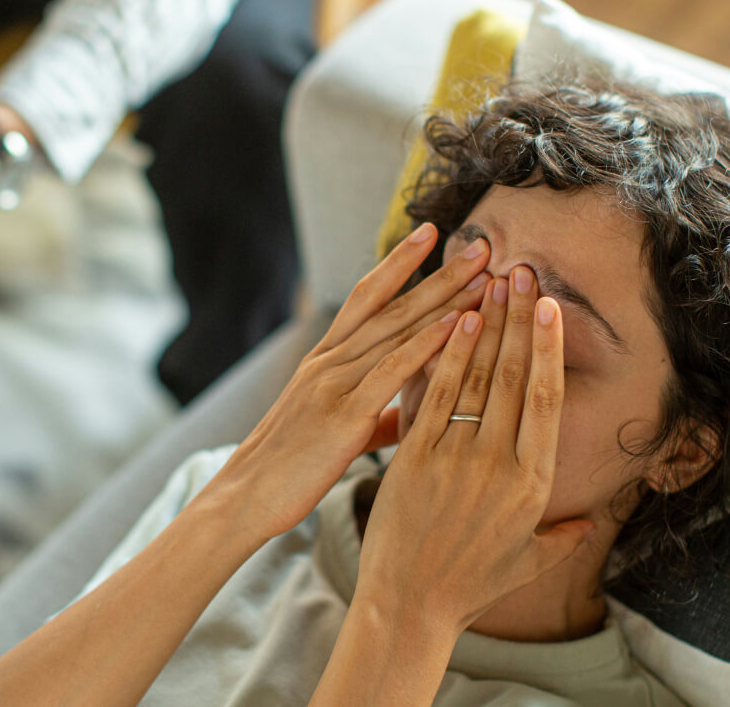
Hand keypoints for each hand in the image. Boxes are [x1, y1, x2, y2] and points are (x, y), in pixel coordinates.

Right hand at [204, 223, 493, 541]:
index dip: (399, 262)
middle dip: (438, 272)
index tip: (432, 233)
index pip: (366, 296)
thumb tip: (406, 417)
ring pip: (397, 330)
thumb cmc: (290, 468)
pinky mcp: (343, 414)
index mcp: (325, 360)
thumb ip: (374, 416)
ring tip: (484, 276)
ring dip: (444, 300)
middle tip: (482, 244)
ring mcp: (334, 383)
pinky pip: (391, 371)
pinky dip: (426, 345)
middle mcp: (329, 361)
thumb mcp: (334, 429)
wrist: (246, 497)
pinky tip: (456, 325)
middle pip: (391, 304)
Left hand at [354, 267, 593, 637]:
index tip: (551, 307)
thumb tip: (594, 518)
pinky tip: (452, 320)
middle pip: (514, 378)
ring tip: (490, 280)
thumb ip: (564, 535)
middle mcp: (498, 465)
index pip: (547, 401)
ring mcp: (454, 458)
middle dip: (518, 320)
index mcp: (533, 485)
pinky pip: (433, 396)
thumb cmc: (470, 584)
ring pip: (475, 378)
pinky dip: (444, 356)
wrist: (408, 604)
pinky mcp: (414, 457)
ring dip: (484, 324)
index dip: (549, 349)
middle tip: (523, 270)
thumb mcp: (528, 561)